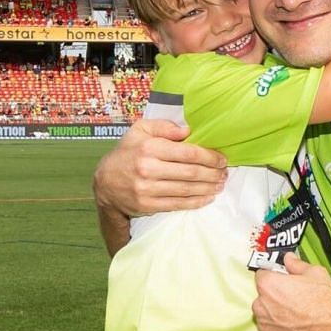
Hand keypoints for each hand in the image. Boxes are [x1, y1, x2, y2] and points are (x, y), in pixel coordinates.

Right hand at [93, 118, 227, 254]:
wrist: (105, 183)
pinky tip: (207, 198)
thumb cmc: (128, 153)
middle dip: (212, 173)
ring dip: (208, 188)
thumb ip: (163, 126)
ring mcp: (147, 188)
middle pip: (190, 172)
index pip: (188, 152)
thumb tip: (187, 130)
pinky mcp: (148, 205)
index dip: (209, 157)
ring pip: (186, 189)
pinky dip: (196, 202)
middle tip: (224, 173)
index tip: (221, 159)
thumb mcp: (139, 130)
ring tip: (220, 184)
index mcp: (149, 147)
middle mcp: (148, 168)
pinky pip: (178, 204)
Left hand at [253, 253, 330, 330]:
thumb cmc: (327, 304)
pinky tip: (295, 329)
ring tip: (297, 316)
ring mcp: (265, 327)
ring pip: (265, 317)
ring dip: (275, 316)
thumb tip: (290, 259)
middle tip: (294, 299)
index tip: (283, 280)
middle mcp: (262, 306)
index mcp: (269, 285)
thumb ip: (296, 264)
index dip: (275, 276)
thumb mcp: (315, 273)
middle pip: (263, 297)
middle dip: (275, 297)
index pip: (262, 275)